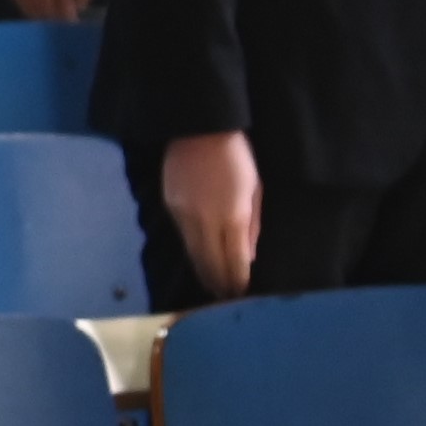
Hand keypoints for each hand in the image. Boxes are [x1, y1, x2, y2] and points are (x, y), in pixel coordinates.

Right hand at [164, 131, 262, 299]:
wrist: (199, 125)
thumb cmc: (237, 154)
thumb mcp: (255, 188)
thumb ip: (252, 225)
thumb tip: (248, 258)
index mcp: (231, 216)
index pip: (233, 262)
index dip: (237, 282)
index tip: (241, 295)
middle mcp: (205, 221)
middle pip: (210, 265)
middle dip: (219, 285)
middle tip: (225, 299)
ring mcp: (184, 215)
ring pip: (193, 255)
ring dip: (204, 273)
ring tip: (212, 287)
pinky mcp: (170, 206)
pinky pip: (183, 238)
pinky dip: (193, 252)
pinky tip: (199, 259)